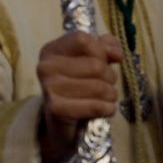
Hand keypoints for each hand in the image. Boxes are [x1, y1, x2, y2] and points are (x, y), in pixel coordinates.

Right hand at [36, 31, 122, 162]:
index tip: (105, 60)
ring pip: (99, 86)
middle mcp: (45, 66)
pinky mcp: (56, 109)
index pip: (83, 39)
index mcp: (51, 50)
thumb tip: (116, 53)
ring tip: (105, 98)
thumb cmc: (77, 88)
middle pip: (96, 64)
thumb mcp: (88, 62)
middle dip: (110, 77)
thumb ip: (103, 48)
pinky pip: (96, 106)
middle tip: (106, 85)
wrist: (60, 123)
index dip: (101, 50)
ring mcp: (49, 87)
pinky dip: (107, 109)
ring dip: (111, 95)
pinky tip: (103, 110)